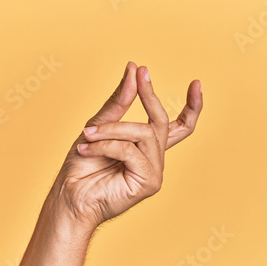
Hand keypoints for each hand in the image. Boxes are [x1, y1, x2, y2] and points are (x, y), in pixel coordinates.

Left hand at [50, 62, 202, 229]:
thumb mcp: (99, 125)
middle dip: (151, 96)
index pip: (179, 127)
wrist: (69, 196)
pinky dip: (106, 146)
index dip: (192, 107)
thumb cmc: (82, 164)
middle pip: (162, 122)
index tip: (197, 83)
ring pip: (142, 133)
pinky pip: (130, 150)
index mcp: (147, 147)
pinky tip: (88, 150)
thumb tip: (133, 70)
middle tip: (142, 73)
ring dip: (112, 130)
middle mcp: (154, 158)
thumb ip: (119, 101)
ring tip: (87, 135)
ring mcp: (154, 171)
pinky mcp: (149, 182)